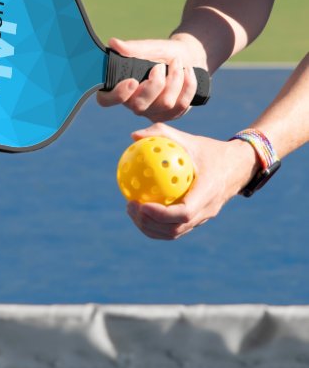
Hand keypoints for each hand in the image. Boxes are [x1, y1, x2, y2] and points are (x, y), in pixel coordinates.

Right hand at [97, 36, 206, 121]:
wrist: (188, 57)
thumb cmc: (163, 53)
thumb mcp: (150, 47)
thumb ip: (133, 48)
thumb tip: (113, 43)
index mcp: (120, 87)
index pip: (106, 100)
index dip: (117, 95)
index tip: (132, 81)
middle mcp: (133, 104)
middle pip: (139, 106)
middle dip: (155, 84)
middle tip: (160, 66)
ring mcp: (152, 112)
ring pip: (165, 104)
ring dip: (175, 79)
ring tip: (177, 63)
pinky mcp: (170, 115)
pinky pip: (181, 105)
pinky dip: (188, 84)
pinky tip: (188, 72)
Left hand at [125, 123, 259, 239]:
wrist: (238, 166)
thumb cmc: (210, 150)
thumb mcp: (189, 139)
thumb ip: (162, 134)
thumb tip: (134, 136)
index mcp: (208, 192)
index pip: (184, 212)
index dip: (161, 214)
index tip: (141, 204)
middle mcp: (207, 210)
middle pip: (175, 229)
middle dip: (149, 223)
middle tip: (130, 206)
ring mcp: (203, 218)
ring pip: (174, 233)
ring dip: (150, 227)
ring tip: (132, 210)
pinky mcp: (198, 220)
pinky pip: (175, 228)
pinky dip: (156, 225)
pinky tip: (141, 209)